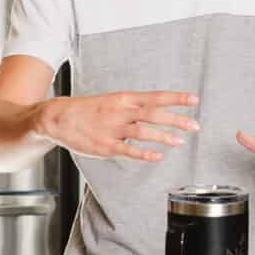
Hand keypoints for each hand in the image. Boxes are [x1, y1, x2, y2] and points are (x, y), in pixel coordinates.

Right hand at [38, 91, 199, 162]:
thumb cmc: (88, 110)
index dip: (176, 98)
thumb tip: (157, 111)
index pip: (155, 97)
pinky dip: (144, 154)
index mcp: (123, 99)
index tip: (194, 99)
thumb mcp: (112, 101)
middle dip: (176, 119)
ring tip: (180, 141)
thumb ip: (134, 107)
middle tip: (195, 125)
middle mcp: (120, 112)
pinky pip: (128, 151)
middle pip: (153, 114)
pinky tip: (157, 157)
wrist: (58, 117)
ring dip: (164, 136)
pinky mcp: (105, 146)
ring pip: (143, 132)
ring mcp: (113, 129)